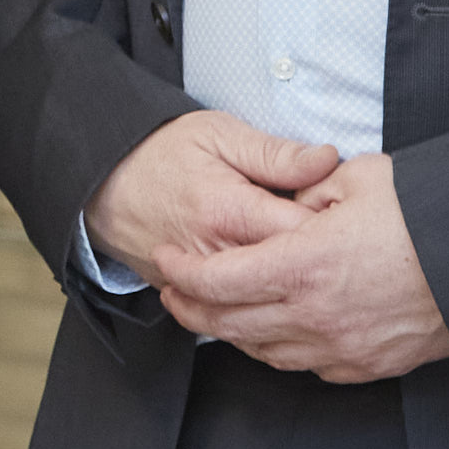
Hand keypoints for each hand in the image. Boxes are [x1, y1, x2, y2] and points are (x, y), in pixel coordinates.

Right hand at [77, 108, 342, 293]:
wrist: (100, 182)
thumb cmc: (160, 152)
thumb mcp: (218, 134)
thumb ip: (275, 153)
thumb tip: (326, 160)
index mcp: (230, 210)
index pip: (305, 233)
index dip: (337, 226)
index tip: (349, 215)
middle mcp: (216, 254)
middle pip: (291, 275)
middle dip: (321, 263)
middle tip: (338, 246)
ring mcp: (201, 283)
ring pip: (268, 303)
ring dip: (295, 289)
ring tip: (312, 269)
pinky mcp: (190, 297)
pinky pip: (238, 314)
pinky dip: (265, 306)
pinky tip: (281, 290)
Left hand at [155, 151, 448, 381]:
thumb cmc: (430, 217)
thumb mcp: (359, 180)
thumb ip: (307, 190)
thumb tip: (288, 202)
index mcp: (303, 265)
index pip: (216, 281)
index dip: (181, 273)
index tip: (166, 261)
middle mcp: (315, 315)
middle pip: (228, 324)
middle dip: (190, 309)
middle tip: (173, 293)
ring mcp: (341, 347)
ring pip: (263, 351)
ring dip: (230, 334)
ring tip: (214, 313)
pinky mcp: (368, 366)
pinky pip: (306, 366)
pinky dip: (279, 350)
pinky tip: (272, 332)